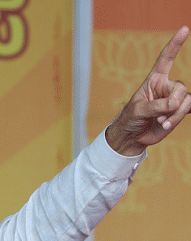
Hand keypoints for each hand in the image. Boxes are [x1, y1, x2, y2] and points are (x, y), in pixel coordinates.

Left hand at [107, 26, 190, 155]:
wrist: (132, 136)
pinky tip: (165, 124)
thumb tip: (175, 103)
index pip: (166, 58)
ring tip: (160, 121)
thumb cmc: (130, 119)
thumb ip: (156, 105)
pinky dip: (177, 118)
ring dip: (174, 114)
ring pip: (186, 101)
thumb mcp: (138, 110)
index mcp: (154, 80)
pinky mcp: (179, 111)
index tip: (184, 29)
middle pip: (180, 88)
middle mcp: (166, 87)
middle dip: (173, 103)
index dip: (175, 44)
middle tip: (159, 115)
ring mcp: (174, 99)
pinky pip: (189, 109)